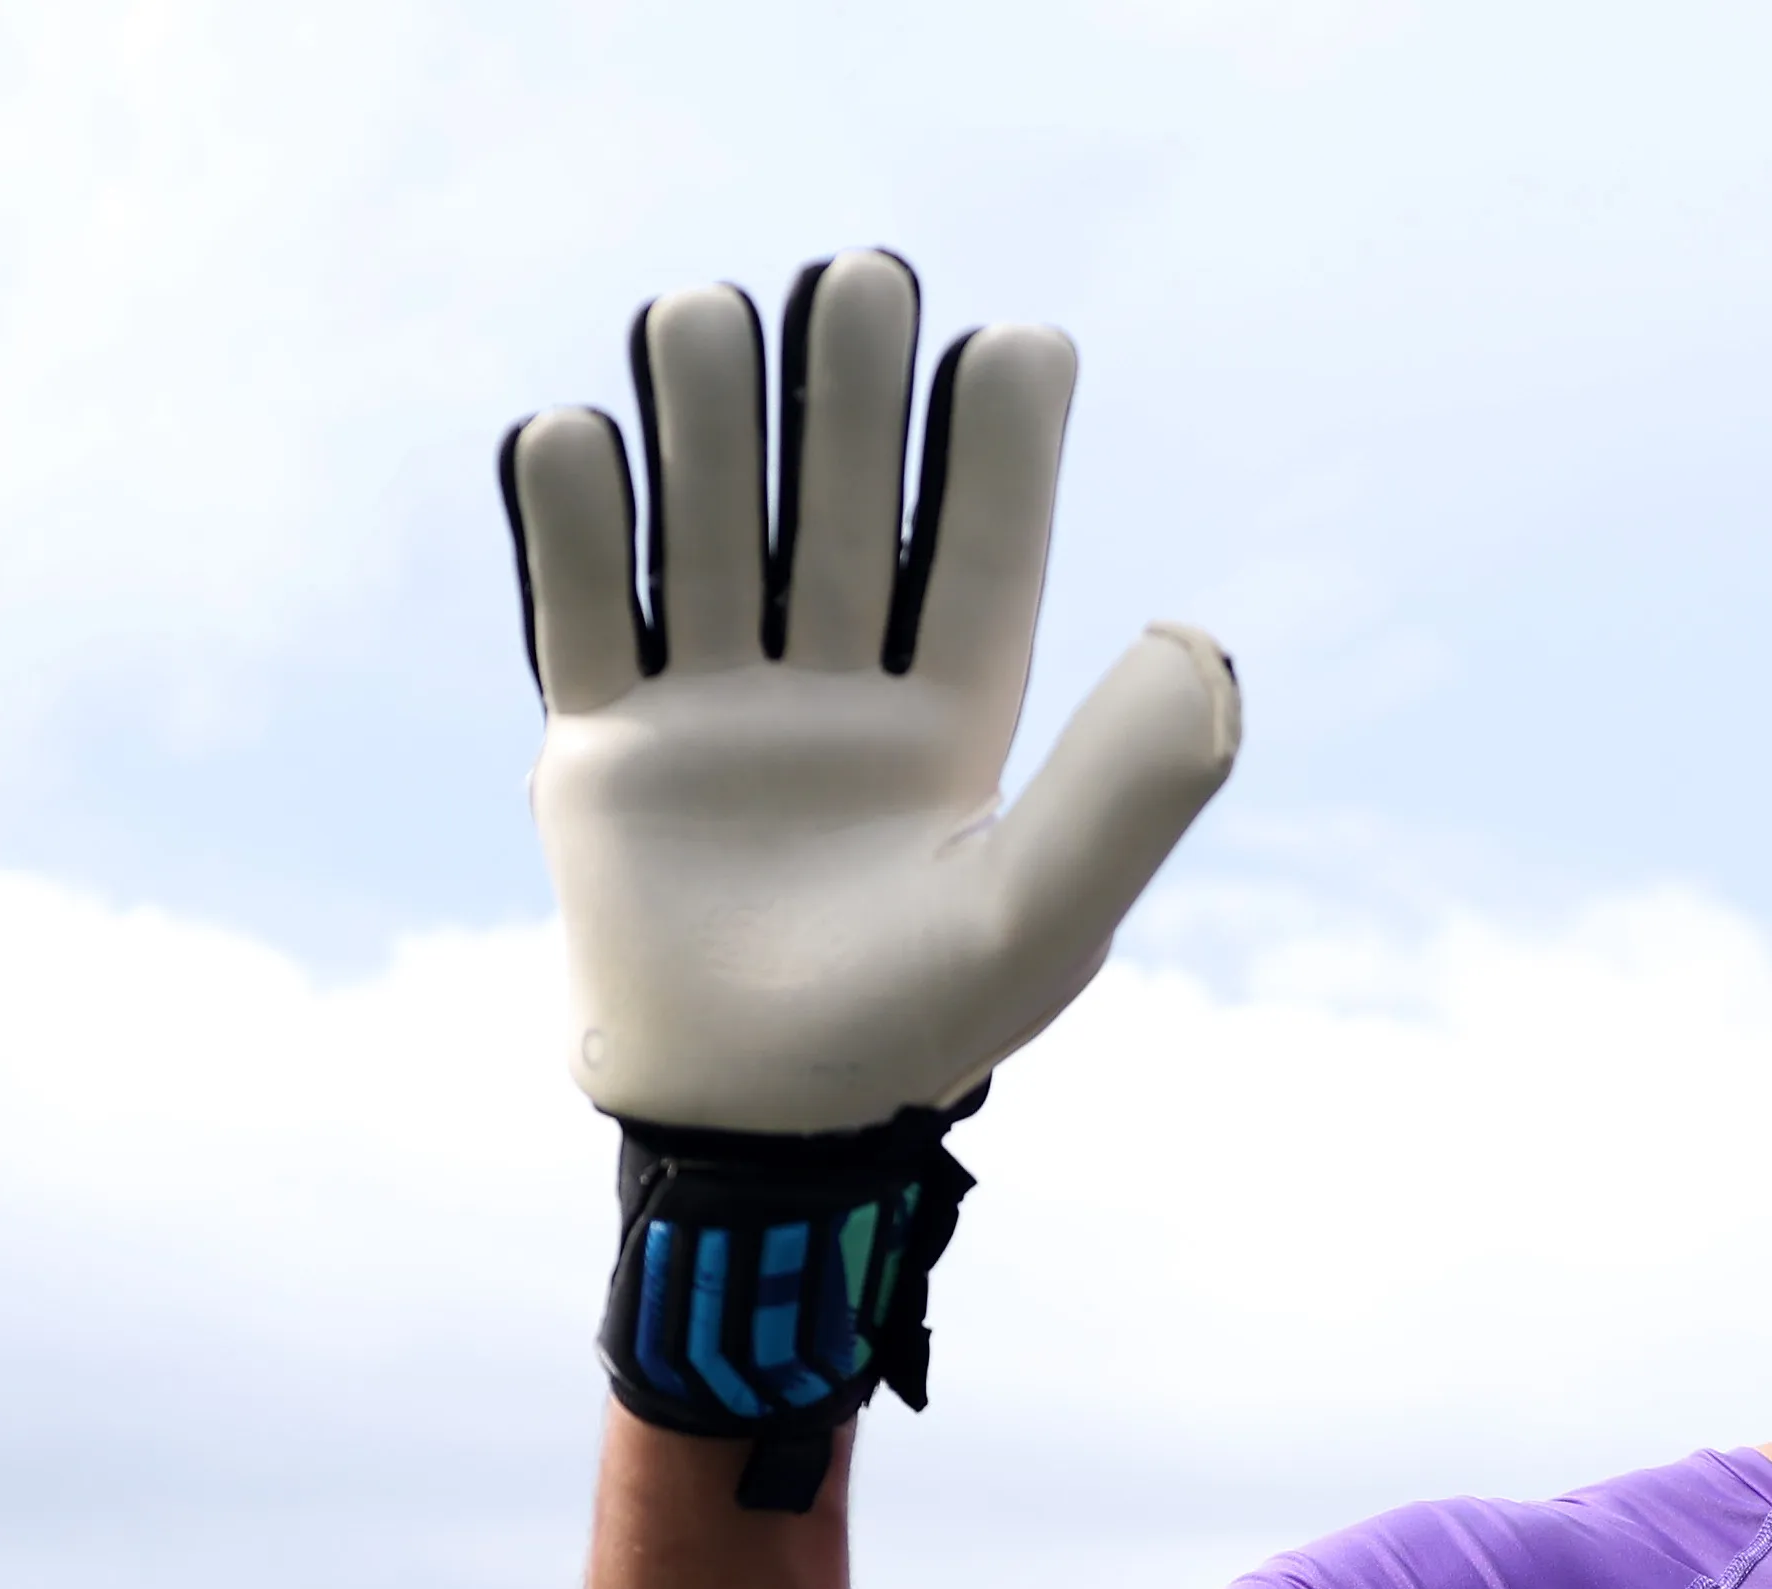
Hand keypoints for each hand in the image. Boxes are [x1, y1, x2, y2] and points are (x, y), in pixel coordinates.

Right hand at [503, 250, 1240, 1139]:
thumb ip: (1130, 785)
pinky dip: (570, 523)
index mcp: (958, 719)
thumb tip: (1201, 636)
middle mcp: (840, 689)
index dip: (1003, 449)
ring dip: (707, 418)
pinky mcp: (607, 743)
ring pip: (711, 527)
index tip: (1023, 345)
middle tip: (862, 281)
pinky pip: (583, 610)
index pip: (986, 551)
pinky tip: (574, 436)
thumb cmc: (913, 1030)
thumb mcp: (1044, 915)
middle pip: (843, 508)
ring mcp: (719, 706)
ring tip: (704, 317)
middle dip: (848, 396)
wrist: (753, 1124)